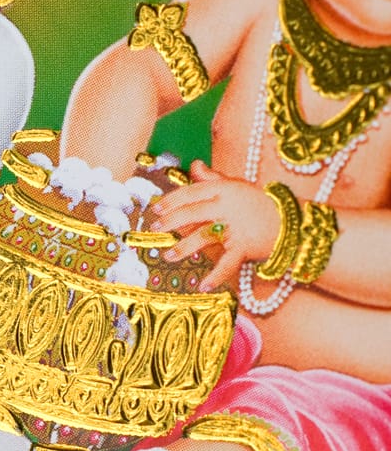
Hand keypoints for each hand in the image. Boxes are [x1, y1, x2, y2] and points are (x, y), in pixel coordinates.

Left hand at [150, 161, 280, 290]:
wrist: (295, 225)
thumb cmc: (262, 204)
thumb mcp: (238, 186)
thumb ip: (213, 177)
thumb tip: (194, 165)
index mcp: (225, 189)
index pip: (191, 192)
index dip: (171, 200)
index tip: (156, 208)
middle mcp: (228, 206)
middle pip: (192, 212)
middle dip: (170, 221)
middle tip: (155, 229)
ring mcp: (237, 227)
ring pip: (204, 236)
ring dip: (184, 247)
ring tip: (168, 255)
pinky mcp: (246, 247)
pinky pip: (228, 263)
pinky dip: (216, 275)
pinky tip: (202, 285)